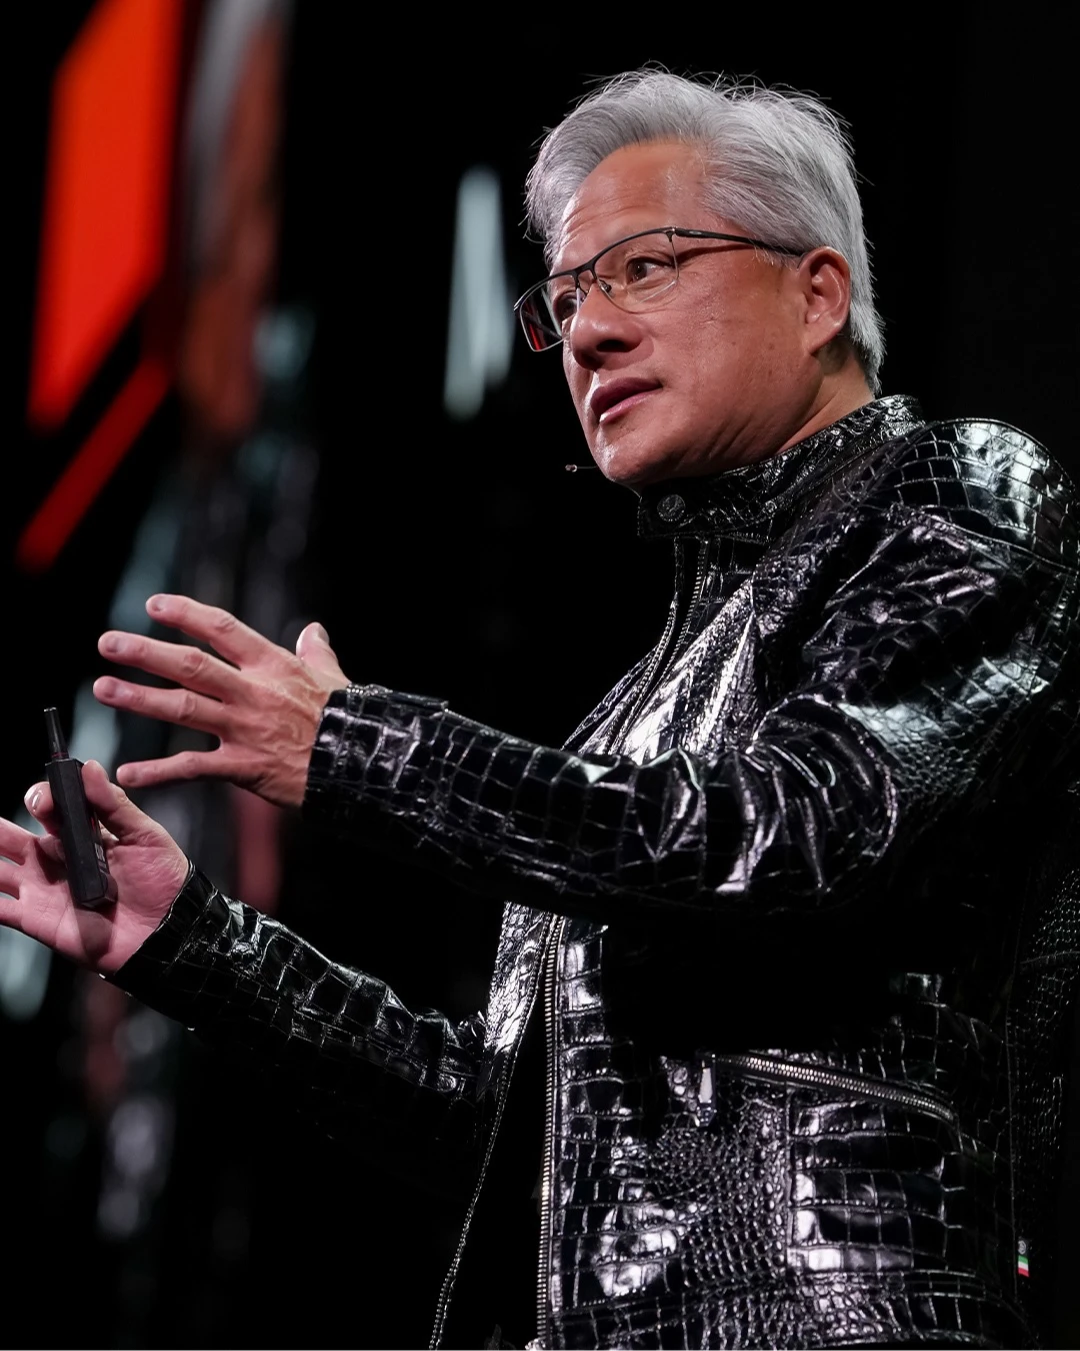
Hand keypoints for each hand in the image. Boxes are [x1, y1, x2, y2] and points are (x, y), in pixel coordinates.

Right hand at [0, 761, 189, 973]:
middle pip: (13, 839)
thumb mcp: (143, 835)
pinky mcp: (39, 921)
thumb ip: (113, 804)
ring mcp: (45, 891)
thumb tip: (91, 768)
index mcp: (81, 838)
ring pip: (1, 871)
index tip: (44, 801)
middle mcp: (57, 862)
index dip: (43, 800)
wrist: (167, 929)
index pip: (50, 812)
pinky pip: (3, 911)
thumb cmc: (162, 881)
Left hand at [93, 595, 348, 807]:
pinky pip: (193, 768)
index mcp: (273, 666)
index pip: (223, 630)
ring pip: (183, 708)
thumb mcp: (334, 678)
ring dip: (140, 698)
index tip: (154, 604)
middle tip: (109, 643)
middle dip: (146, 652)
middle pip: (191, 665)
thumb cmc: (348, 720)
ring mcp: (245, 729)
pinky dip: (159, 772)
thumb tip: (313, 631)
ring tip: (104, 689)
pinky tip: (129, 773)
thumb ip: (317, 653)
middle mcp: (253, 692)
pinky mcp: (243, 766)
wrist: (361, 765)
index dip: (187, 614)